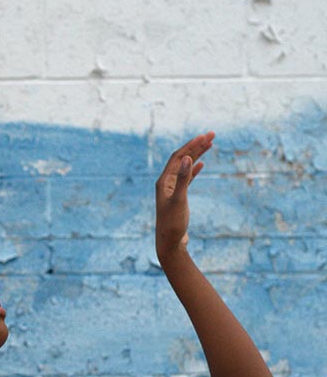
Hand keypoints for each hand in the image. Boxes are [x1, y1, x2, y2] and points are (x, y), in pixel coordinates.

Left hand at [155, 131, 214, 260]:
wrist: (169, 243)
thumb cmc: (172, 224)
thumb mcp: (179, 200)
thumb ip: (182, 179)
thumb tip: (186, 157)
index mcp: (164, 180)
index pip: (178, 157)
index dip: (191, 145)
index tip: (205, 136)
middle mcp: (166, 182)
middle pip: (182, 158)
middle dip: (196, 146)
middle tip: (212, 134)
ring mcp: (172, 188)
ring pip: (185, 166)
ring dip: (197, 155)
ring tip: (210, 144)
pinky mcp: (178, 196)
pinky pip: (186, 177)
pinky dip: (194, 169)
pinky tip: (202, 164)